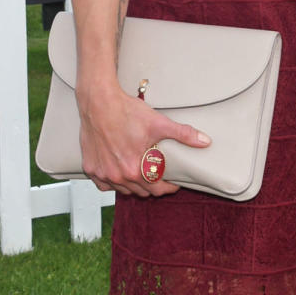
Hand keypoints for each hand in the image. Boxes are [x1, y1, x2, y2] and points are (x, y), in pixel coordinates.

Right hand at [77, 83, 209, 197]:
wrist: (98, 102)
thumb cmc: (126, 111)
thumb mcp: (158, 122)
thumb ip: (183, 134)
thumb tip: (205, 141)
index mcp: (135, 169)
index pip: (157, 190)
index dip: (169, 187)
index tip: (173, 182)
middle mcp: (118, 176)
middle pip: (141, 192)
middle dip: (152, 186)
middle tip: (158, 175)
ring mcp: (102, 173)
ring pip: (123, 190)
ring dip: (133, 185)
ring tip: (141, 173)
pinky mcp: (90, 168)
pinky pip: (104, 185)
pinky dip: (113, 182)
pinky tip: (120, 171)